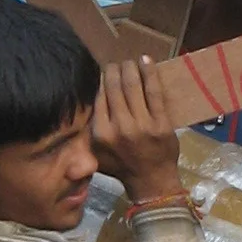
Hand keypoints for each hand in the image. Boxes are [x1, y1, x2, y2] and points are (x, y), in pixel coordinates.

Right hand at [93, 55, 184, 204]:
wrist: (152, 181)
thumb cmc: (122, 167)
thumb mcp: (96, 154)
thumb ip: (87, 132)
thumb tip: (80, 103)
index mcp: (101, 133)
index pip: (97, 97)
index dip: (99, 80)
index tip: (101, 73)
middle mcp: (119, 127)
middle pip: (114, 87)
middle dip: (113, 70)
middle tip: (114, 65)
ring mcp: (142, 124)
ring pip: (133, 86)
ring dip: (129, 68)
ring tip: (128, 62)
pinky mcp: (161, 122)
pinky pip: (154, 92)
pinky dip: (149, 73)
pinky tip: (145, 60)